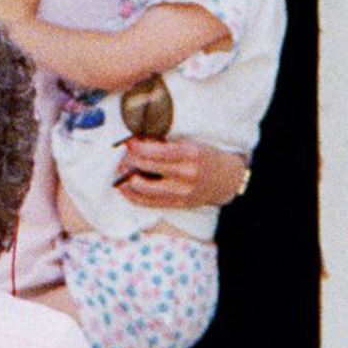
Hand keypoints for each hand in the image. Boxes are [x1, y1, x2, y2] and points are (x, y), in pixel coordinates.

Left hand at [115, 138, 247, 208]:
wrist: (226, 180)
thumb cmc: (207, 158)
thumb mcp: (191, 144)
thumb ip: (167, 144)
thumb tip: (140, 142)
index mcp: (189, 155)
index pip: (155, 151)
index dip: (137, 147)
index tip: (129, 143)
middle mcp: (184, 174)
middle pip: (146, 167)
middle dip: (130, 160)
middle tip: (123, 154)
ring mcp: (180, 192)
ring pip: (143, 188)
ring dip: (127, 178)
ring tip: (121, 171)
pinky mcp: (176, 204)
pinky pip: (148, 202)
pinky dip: (133, 195)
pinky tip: (124, 188)